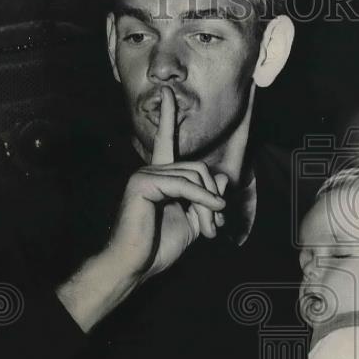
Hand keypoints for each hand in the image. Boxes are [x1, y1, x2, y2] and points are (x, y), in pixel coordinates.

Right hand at [57, 86, 226, 330]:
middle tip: (214, 229)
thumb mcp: (193, 223)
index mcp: (158, 177)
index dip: (167, 117)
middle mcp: (149, 171)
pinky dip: (202, 199)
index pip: (164, 141)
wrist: (136, 266)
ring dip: (209, 206)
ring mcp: (143, 175)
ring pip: (195, 176)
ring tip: (208, 231)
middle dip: (213, 199)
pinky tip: (211, 214)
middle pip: (198, 168)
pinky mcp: (142, 184)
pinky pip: (183, 184)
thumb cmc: (159, 247)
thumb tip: (223, 178)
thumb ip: (206, 201)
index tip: (167, 93)